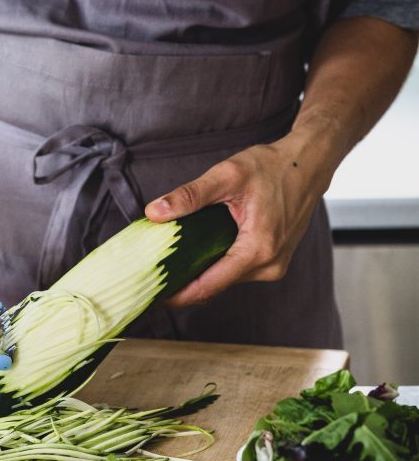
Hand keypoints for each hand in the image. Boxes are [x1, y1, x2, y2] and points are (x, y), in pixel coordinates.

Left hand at [145, 132, 330, 306]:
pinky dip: (217, 265)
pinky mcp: (274, 260)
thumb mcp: (227, 175)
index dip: (177, 295)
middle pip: (216, 285)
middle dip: (184, 282)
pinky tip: (198, 252)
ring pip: (227, 279)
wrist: (308, 165)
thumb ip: (190, 196)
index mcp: (258, 250)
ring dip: (201, 273)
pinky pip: (238, 270)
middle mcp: (269, 266)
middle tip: (153, 273)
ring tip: (170, 261)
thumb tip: (154, 212)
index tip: (152, 295)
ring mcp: (274, 265)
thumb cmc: (274, 167)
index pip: (209, 286)